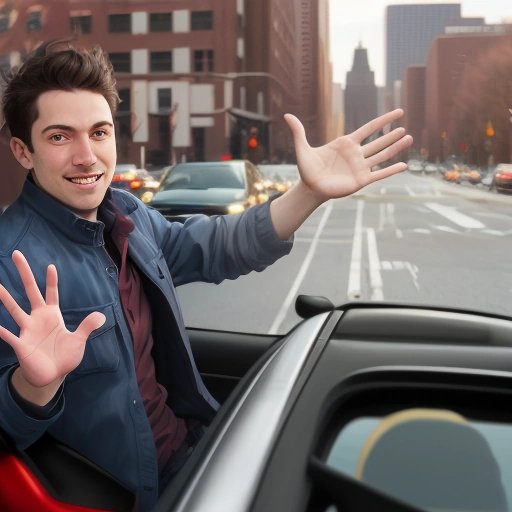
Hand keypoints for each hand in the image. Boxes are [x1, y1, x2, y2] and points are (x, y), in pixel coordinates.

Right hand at [0, 250, 104, 391]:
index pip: (51, 293)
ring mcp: (27, 330)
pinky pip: (8, 336)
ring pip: (14, 310)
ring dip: (5, 298)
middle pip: (30, 292)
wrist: (52, 376)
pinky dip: (1, 331)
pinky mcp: (21, 345)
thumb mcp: (79, 340)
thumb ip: (87, 326)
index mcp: (52, 315)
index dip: (51, 281)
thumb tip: (102, 316)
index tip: (51, 266)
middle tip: (17, 254)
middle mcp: (37, 318)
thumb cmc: (64, 357)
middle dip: (25, 274)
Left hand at [284, 108, 412, 201]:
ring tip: (409, 139)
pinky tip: (404, 165)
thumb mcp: (302, 149)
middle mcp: (356, 155)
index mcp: (346, 144)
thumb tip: (286, 115)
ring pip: (381, 156)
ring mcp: (360, 168)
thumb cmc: (307, 169)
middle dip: (391, 135)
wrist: (310, 189)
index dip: (383, 120)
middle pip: (378, 142)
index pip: (369, 129)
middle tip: (405, 127)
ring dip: (395, 148)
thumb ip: (298, 132)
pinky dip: (391, 170)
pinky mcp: (361, 181)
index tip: (397, 112)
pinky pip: (379, 174)